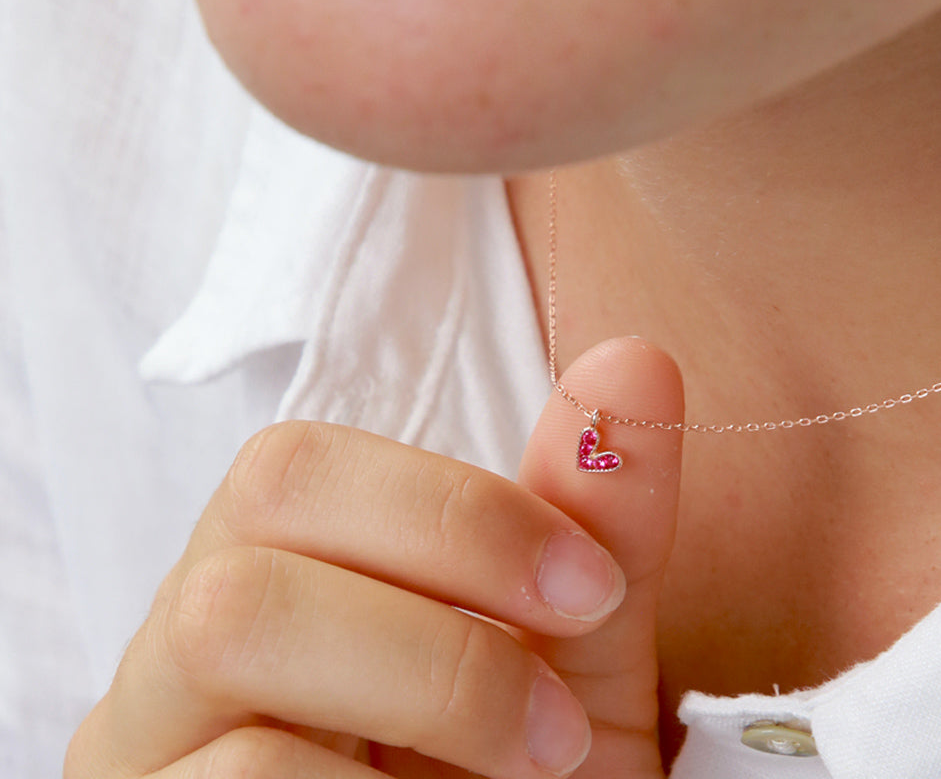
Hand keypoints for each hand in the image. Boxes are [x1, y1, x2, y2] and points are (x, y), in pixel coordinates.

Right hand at [64, 338, 682, 778]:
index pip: (302, 461)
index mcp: (277, 560)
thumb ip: (597, 514)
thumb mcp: (570, 651)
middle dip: (446, 574)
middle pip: (262, 503)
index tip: (592, 584)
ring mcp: (149, 732)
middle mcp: (187, 630)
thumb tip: (635, 359)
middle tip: (560, 704)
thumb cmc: (518, 771)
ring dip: (425, 688)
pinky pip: (234, 774)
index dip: (455, 505)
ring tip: (530, 769)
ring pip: (230, 623)